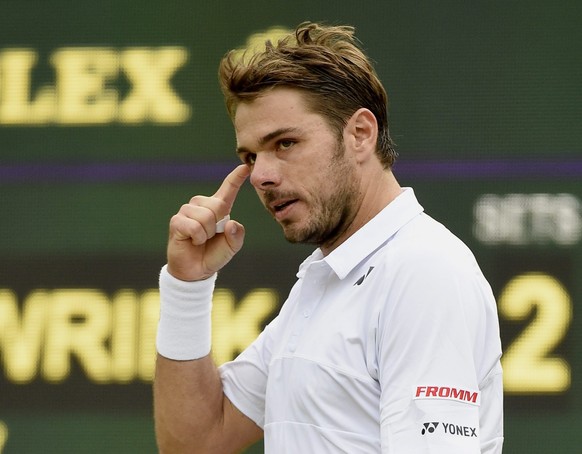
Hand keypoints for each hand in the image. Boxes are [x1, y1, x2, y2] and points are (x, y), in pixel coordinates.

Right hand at [166, 164, 249, 280]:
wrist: (196, 271)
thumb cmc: (214, 254)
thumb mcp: (232, 247)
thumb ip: (237, 235)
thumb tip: (230, 223)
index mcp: (218, 208)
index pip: (228, 189)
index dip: (236, 178)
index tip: (245, 167)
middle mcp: (202, 205)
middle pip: (217, 206)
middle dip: (217, 226)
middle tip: (210, 237)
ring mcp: (187, 211)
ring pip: (205, 217)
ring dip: (206, 234)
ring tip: (201, 240)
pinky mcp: (177, 221)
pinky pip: (193, 226)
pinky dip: (197, 238)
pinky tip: (192, 241)